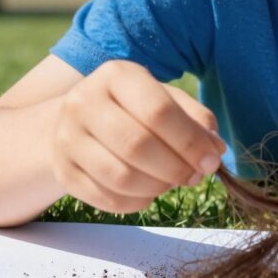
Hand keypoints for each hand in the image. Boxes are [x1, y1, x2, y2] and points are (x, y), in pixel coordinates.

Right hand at [51, 60, 226, 213]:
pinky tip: (147, 191)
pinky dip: (137, 202)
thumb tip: (214, 150)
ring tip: (170, 182)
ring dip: (157, 187)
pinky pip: (107, 199)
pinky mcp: (63, 171)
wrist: (79, 121)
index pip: (158, 111)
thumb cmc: (135, 109)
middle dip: (175, 168)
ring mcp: (66, 137)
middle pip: (137, 145)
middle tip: (194, 176)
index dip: (190, 142)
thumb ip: (197, 120)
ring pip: (121, 177)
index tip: (211, 161)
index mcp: (116, 75)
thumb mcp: (167, 100)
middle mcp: (83, 101)